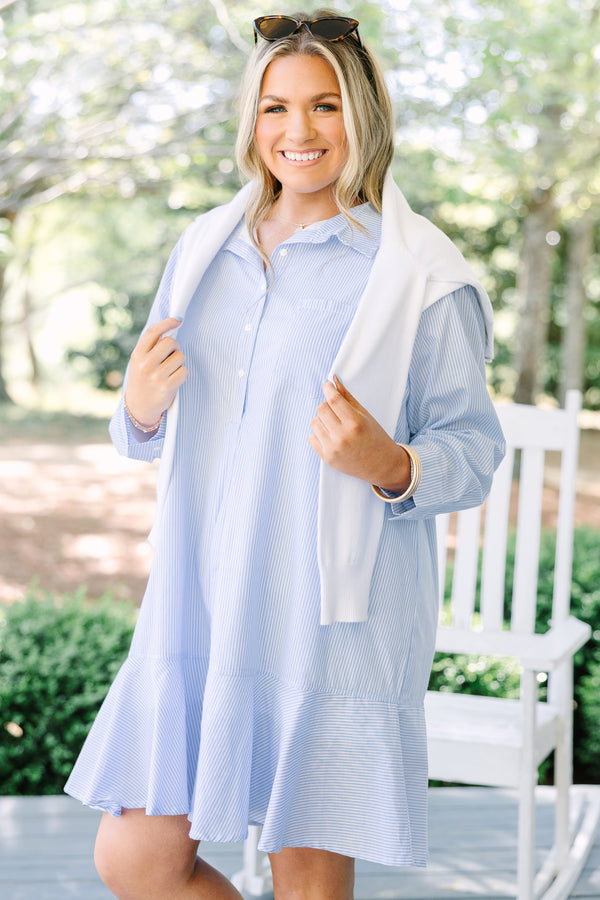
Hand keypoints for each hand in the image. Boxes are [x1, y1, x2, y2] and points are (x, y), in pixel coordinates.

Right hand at [124, 317, 187, 427]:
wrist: (139, 406)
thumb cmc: (143, 380)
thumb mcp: (139, 362)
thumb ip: (151, 347)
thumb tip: (172, 327)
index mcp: (137, 355)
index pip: (153, 333)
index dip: (167, 323)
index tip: (178, 320)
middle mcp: (145, 364)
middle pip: (170, 342)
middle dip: (175, 347)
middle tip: (172, 355)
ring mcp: (156, 376)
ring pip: (179, 356)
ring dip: (179, 362)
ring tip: (170, 370)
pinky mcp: (167, 387)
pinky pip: (184, 371)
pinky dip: (182, 374)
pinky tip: (174, 379)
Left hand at [309, 376, 410, 491]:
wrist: (381, 465)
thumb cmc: (375, 437)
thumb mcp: (365, 415)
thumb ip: (348, 397)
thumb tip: (334, 380)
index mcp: (355, 423)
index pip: (333, 400)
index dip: (328, 389)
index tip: (327, 385)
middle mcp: (342, 436)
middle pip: (321, 409)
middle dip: (326, 404)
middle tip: (335, 408)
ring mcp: (333, 448)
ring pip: (314, 422)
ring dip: (322, 419)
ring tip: (334, 424)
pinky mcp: (327, 458)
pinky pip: (312, 437)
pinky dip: (319, 433)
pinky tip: (331, 435)